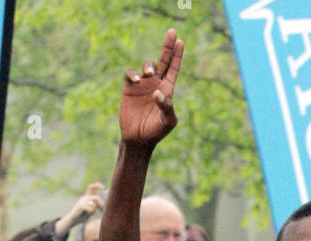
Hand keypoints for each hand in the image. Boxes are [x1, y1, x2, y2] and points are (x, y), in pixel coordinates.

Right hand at [67, 183, 104, 226]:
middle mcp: (84, 197)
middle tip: (102, 209)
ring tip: (92, 213)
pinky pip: (91, 209)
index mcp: (87, 197)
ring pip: (94, 204)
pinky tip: (88, 214)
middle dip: (101, 204)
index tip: (103, 187)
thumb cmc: (83, 215)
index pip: (91, 188)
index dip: (97, 186)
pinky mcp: (81, 205)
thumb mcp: (91, 209)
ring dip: (95, 210)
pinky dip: (91, 212)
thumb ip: (96, 206)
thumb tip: (104, 205)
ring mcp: (82, 201)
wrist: (73, 219)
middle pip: (97, 198)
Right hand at [120, 28, 183, 147]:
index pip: (173, 69)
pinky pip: (131, 73)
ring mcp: (142, 85)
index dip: (177, 56)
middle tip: (172, 32)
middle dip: (167, 46)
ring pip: (147, 65)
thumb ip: (166, 107)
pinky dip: (133, 74)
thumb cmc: (155, 132)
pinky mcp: (130, 88)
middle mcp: (155, 84)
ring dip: (149, 65)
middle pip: (162, 60)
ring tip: (149, 74)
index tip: (181, 41)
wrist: (138, 139)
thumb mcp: (167, 121)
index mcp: (167, 90)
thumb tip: (157, 92)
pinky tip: (137, 80)